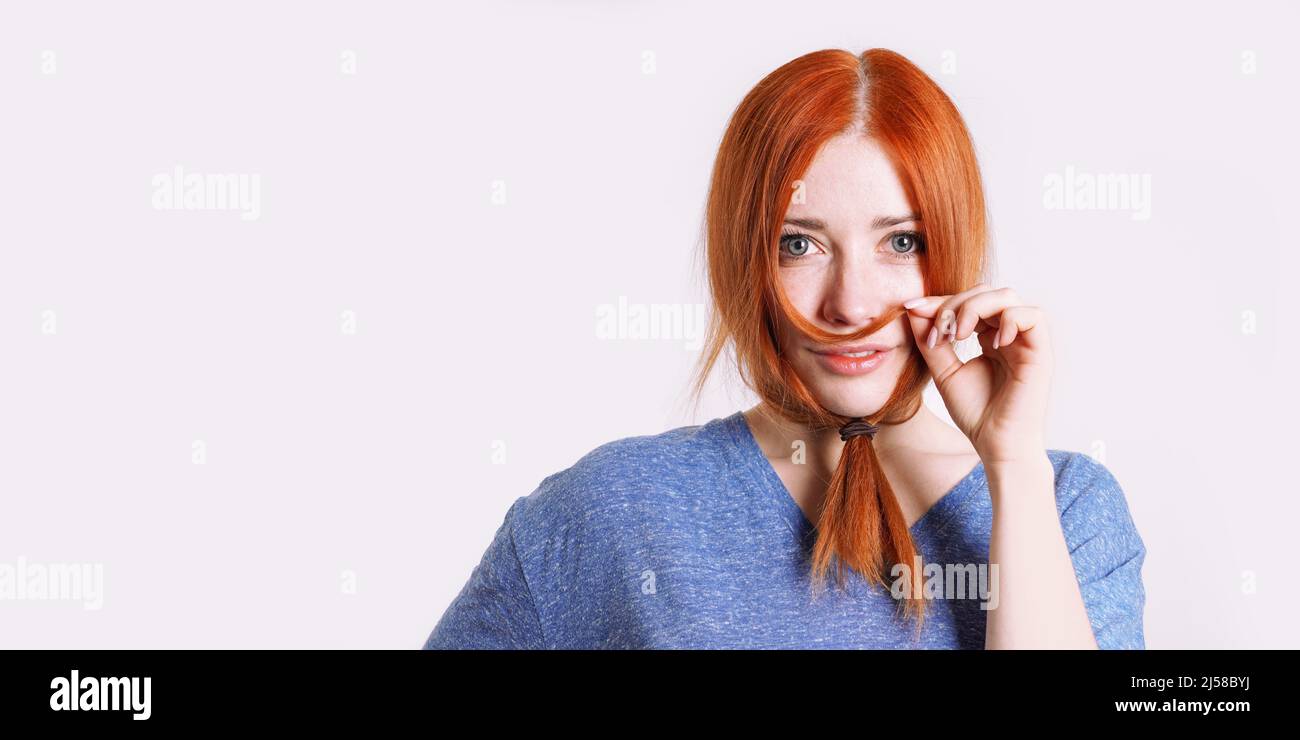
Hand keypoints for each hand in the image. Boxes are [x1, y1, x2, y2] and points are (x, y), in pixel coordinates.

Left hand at [902, 284, 1052, 465]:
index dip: (940, 301)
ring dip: (976, 308)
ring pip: (1007, 296)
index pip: (967, 301)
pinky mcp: (1040, 351)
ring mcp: (1025, 341)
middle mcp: (1008, 334)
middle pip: (986, 292)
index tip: (912, 310)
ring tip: (960, 335)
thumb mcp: (943, 371)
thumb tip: (913, 309)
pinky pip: (1032, 316)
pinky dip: (1008, 320)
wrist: (996, 443)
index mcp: (988, 336)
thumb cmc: (976, 412)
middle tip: (939, 332)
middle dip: (955, 304)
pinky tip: (991, 344)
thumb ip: (931, 341)